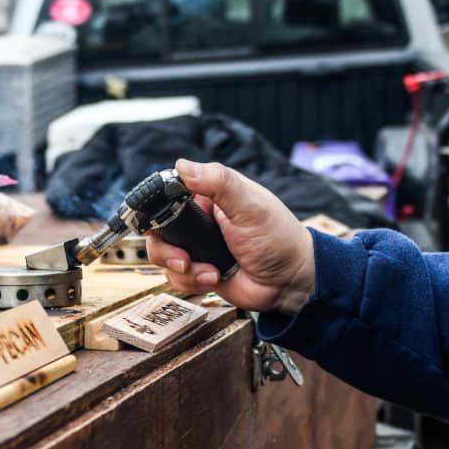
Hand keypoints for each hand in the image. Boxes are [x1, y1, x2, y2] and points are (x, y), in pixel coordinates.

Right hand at [146, 159, 314, 314]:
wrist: (291, 282)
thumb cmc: (279, 239)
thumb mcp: (250, 205)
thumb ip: (218, 182)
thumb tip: (183, 166)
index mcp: (209, 196)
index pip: (168, 195)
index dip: (157, 208)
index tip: (157, 221)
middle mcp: (198, 221)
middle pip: (157, 230)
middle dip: (166, 248)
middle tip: (183, 257)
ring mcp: (196, 247)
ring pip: (163, 257)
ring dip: (182, 269)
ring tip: (208, 271)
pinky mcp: (198, 271)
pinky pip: (176, 277)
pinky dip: (192, 281)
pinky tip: (214, 277)